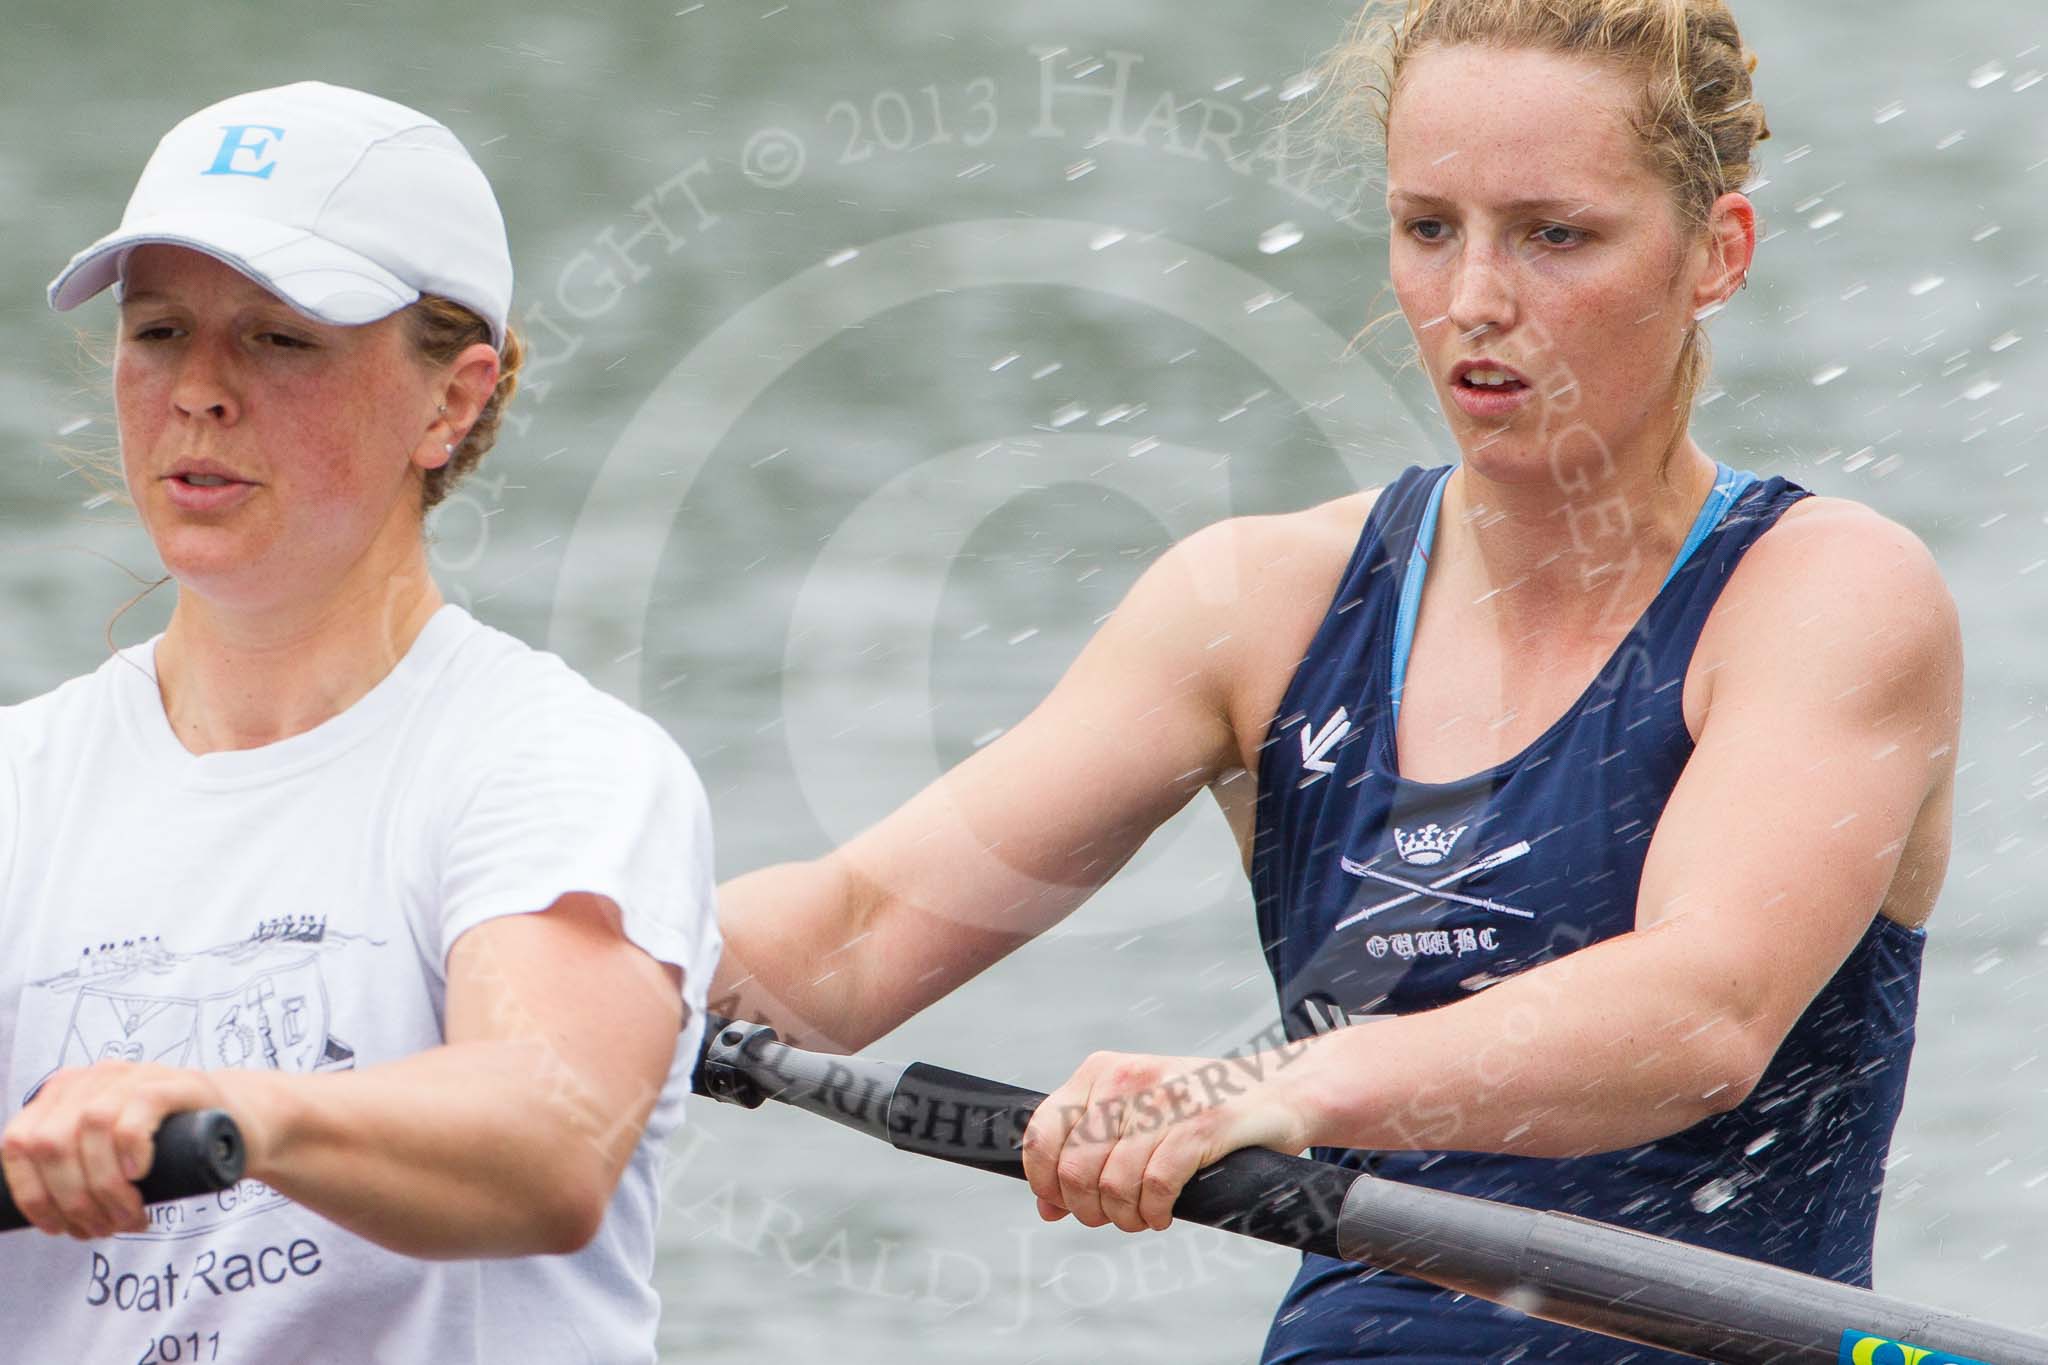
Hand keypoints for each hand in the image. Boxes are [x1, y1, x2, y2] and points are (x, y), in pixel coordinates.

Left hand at [0, 1062, 243, 1239]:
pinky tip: (140, 1174)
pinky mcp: (178, 1083)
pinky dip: (130, 1147)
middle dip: (72, 1198)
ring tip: (130, 1215)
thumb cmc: (170, 1151)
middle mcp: (92, 1078)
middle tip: (105, 1228)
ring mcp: (136, 1076)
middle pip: (51, 1141)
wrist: (243, 1126)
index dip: (31, 1194)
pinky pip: (137, 1108)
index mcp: (63, 1096)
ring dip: (104, 1186)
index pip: (17, 1144)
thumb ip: (70, 1169)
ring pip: (90, 1127)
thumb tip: (33, 1218)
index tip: (58, 1228)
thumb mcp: (107, 1157)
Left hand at [1020, 1048, 1308, 1233]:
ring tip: (1141, 1217)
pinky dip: (1154, 1212)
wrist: (1278, 1090)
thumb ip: (1087, 1151)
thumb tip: (1047, 1207)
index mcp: (1101, 1070)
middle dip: (1089, 1209)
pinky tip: (1164, 1213)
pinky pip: (1156, 1186)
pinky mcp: (1203, 1124)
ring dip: (1125, 1217)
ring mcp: (1166, 1099)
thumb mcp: (1134, 1116)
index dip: (1045, 1182)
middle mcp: (1127, 1078)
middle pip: (1076, 1169)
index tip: (1062, 1205)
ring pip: (1114, 1183)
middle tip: (1113, 1217)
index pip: (1043, 1134)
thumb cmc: (1198, 1109)